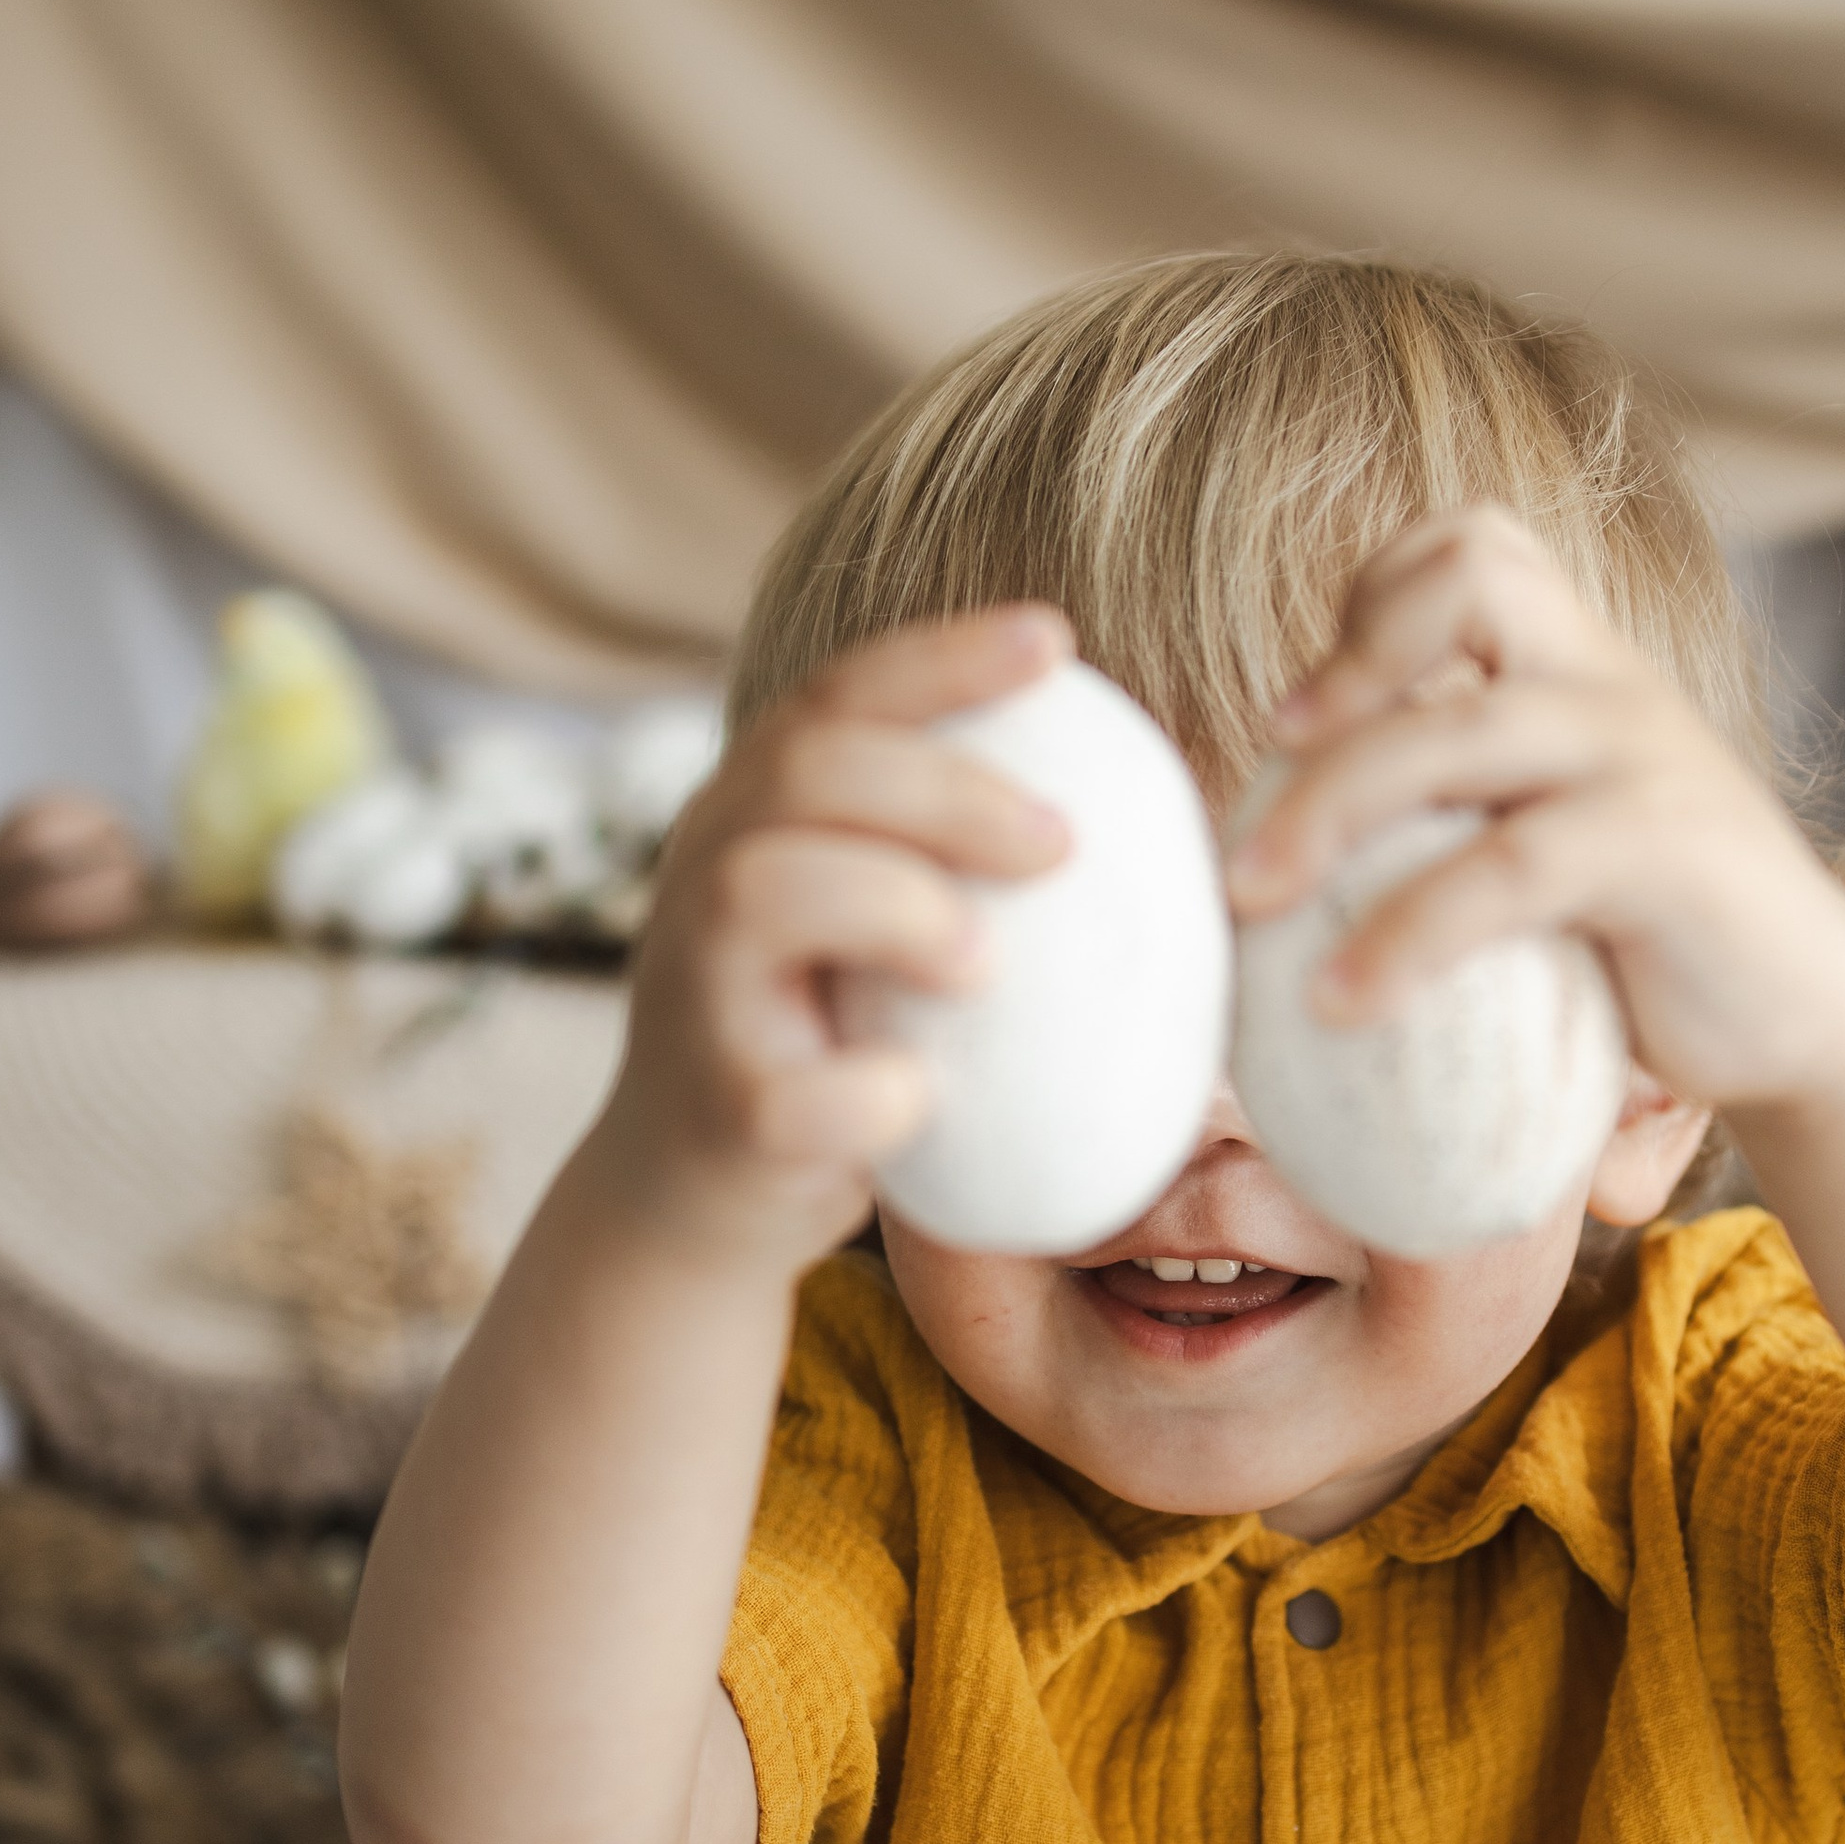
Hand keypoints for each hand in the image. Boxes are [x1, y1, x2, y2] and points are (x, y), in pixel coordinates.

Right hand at [595, 609, 1073, 1268]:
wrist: (695, 1202)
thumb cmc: (830, 1039)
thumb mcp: (878, 929)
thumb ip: (953, 860)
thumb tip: (1149, 812)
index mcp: (755, 811)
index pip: (841, 697)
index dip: (944, 658)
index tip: (1055, 642)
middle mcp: (706, 874)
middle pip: (807, 770)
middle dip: (948, 789)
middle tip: (1062, 843)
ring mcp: (696, 993)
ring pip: (765, 888)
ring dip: (897, 906)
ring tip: (984, 965)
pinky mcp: (722, 1116)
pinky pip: (792, 1091)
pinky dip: (872, 1091)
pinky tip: (924, 1097)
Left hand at [1223, 507, 1844, 1119]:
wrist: (1809, 1019)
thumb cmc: (1651, 941)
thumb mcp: (1548, 837)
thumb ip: (1458, 803)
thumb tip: (1275, 838)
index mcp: (1582, 663)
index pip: (1471, 544)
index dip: (1368, 605)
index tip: (1296, 724)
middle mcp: (1613, 682)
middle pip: (1459, 593)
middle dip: (1328, 699)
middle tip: (1243, 839)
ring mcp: (1644, 753)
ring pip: (1459, 733)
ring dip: (1328, 815)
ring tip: (1251, 907)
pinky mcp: (1665, 847)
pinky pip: (1508, 868)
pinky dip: (1407, 934)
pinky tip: (1344, 1003)